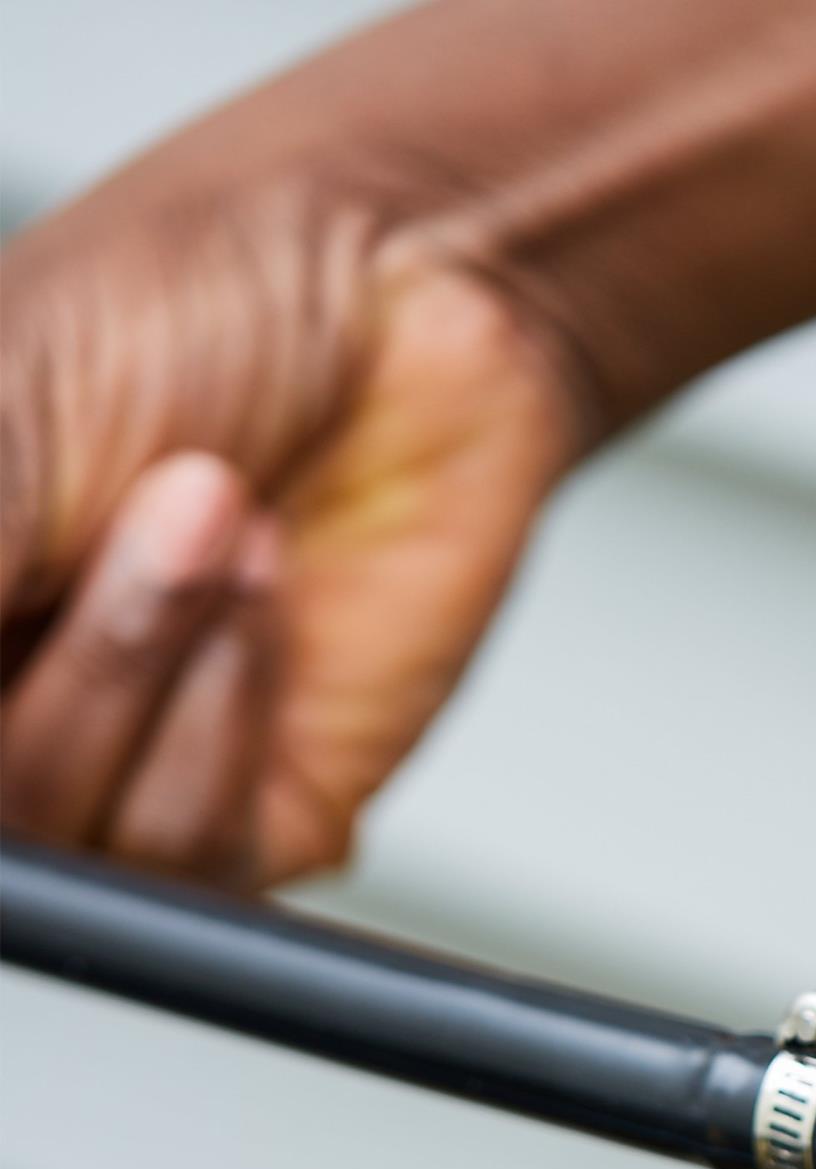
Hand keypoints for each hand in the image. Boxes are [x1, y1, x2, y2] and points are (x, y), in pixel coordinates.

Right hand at [2, 174, 574, 882]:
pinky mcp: (262, 814)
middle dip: (75, 663)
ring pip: (87, 844)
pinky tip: (268, 591)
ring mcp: (123, 768)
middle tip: (160, 502)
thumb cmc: (191, 306)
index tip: (16, 583)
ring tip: (221, 519)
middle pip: (3, 815)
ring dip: (150, 665)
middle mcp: (7, 699)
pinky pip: (200, 854)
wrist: (411, 302)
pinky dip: (228, 717)